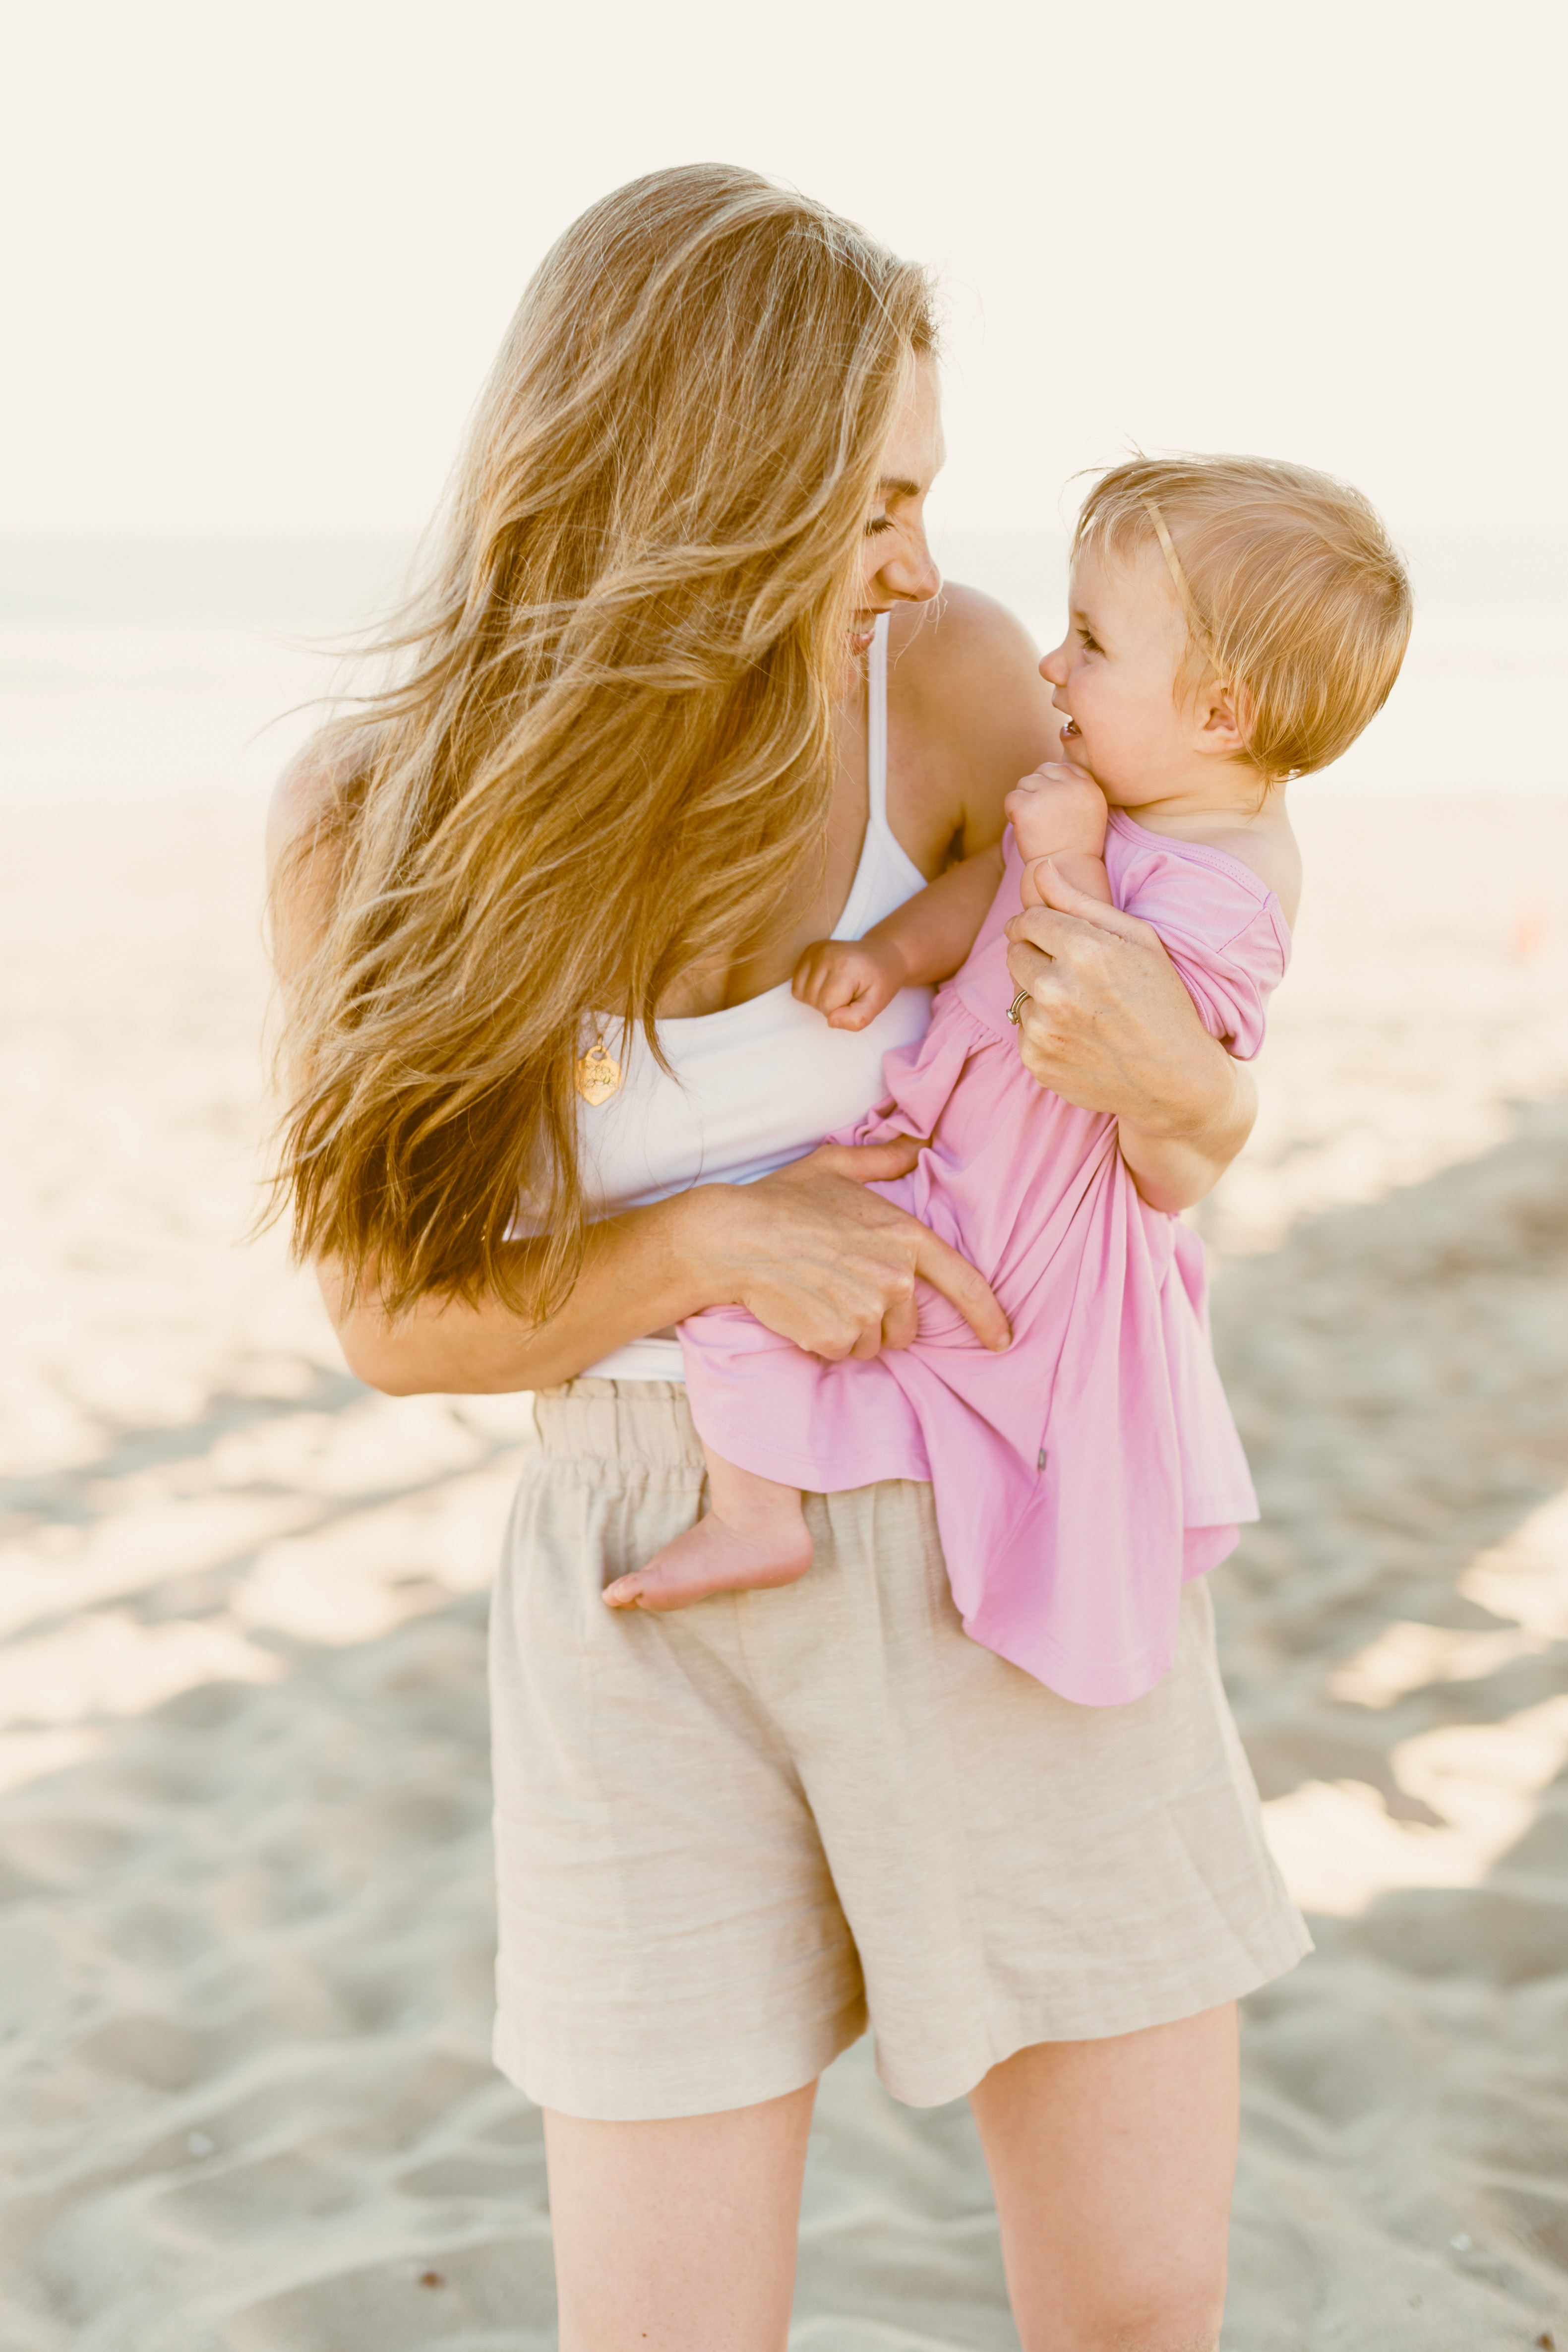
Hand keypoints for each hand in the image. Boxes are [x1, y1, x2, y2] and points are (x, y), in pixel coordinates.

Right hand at [682, 1139, 1010, 1359]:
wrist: (734, 1236)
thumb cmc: (783, 1199)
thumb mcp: (837, 1165)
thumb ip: (885, 1159)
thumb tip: (919, 1144)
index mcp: (905, 1237)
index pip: (965, 1284)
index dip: (988, 1316)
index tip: (1001, 1339)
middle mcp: (894, 1278)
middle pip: (908, 1325)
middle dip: (882, 1318)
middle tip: (842, 1289)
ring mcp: (865, 1311)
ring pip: (874, 1344)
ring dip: (852, 1331)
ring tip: (819, 1296)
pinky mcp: (834, 1336)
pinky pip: (842, 1352)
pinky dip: (825, 1341)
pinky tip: (803, 1310)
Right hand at [792, 935, 906, 1030]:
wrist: (881, 955)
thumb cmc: (879, 981)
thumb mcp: (877, 1004)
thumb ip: (857, 1018)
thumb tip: (831, 1021)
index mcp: (846, 967)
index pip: (828, 1006)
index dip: (842, 1011)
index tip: (855, 999)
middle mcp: (826, 954)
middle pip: (814, 1000)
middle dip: (830, 1006)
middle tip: (848, 993)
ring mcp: (815, 951)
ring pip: (802, 994)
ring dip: (818, 999)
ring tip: (838, 987)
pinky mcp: (808, 951)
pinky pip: (796, 984)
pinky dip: (809, 990)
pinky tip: (827, 982)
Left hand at [1003, 761, 1108, 864]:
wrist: (1064, 874)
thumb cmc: (1074, 847)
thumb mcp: (1089, 812)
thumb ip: (1075, 788)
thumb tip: (1048, 771)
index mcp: (1089, 786)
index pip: (1064, 767)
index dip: (1054, 783)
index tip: (1054, 806)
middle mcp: (1071, 786)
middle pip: (1043, 770)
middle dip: (1038, 789)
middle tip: (1042, 816)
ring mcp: (1048, 795)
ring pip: (1025, 782)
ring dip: (1025, 800)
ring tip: (1036, 825)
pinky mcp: (1027, 807)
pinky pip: (1011, 798)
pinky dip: (1012, 813)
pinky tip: (1024, 828)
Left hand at [1003, 862, 1245, 1173]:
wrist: (1176, 1079)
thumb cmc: (1163, 1000)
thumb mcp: (1138, 939)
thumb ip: (1080, 900)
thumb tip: (1039, 866)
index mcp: (1084, 950)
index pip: (1028, 919)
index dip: (1038, 923)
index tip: (1050, 932)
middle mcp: (1056, 990)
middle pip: (1014, 953)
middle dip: (1035, 954)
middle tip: (1070, 970)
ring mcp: (1043, 1030)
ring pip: (1016, 992)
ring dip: (1038, 993)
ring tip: (1080, 1006)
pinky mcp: (1036, 1062)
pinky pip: (1022, 1030)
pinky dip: (1042, 1029)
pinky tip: (1077, 1034)